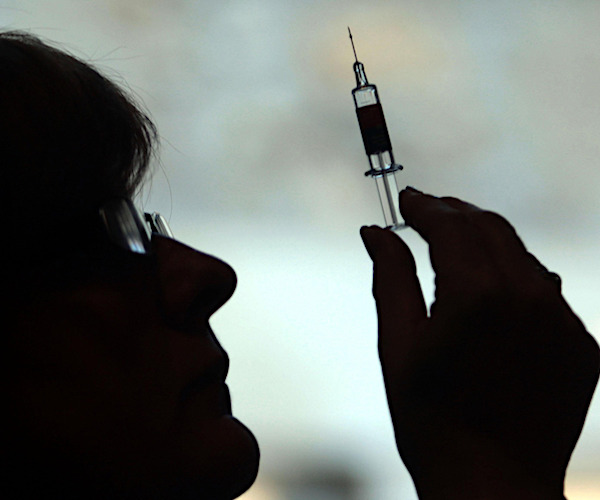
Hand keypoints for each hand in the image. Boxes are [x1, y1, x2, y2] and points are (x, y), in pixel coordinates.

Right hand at [361, 189, 598, 499]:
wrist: (494, 490)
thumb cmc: (430, 423)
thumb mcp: (397, 347)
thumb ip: (390, 279)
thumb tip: (374, 231)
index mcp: (477, 296)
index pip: (450, 226)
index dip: (424, 207)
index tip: (405, 198)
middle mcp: (530, 298)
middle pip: (489, 228)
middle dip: (454, 212)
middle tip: (426, 208)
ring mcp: (564, 321)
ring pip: (521, 254)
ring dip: (485, 240)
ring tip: (453, 239)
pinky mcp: (583, 344)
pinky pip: (547, 291)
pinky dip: (515, 276)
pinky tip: (491, 285)